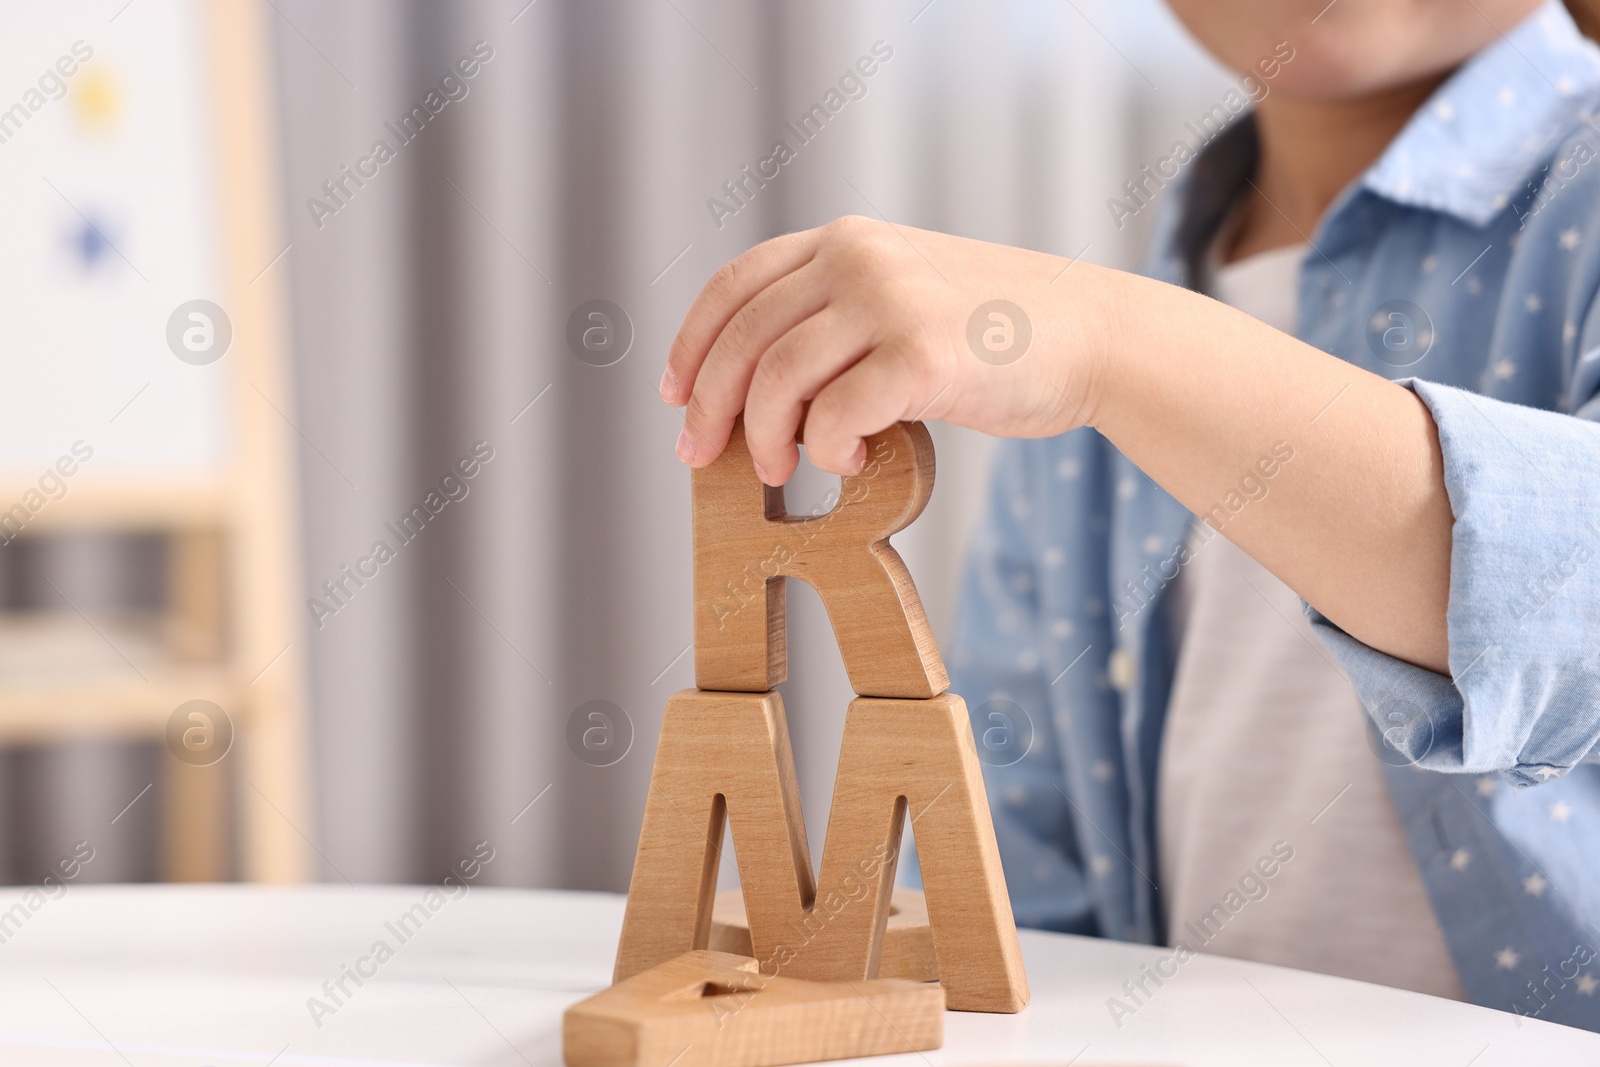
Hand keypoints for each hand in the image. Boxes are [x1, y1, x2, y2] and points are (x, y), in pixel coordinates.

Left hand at [660, 215, 1117, 484]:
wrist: (1094, 335)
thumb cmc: (997, 332)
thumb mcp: (906, 292)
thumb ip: (838, 315)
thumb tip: (755, 391)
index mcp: (848, 239)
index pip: (735, 286)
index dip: (692, 345)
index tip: (674, 396)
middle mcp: (860, 258)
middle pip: (744, 338)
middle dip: (710, 408)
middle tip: (702, 457)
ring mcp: (891, 302)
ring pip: (778, 380)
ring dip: (765, 438)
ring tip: (783, 468)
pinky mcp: (923, 357)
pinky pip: (835, 417)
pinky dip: (827, 452)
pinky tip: (852, 460)